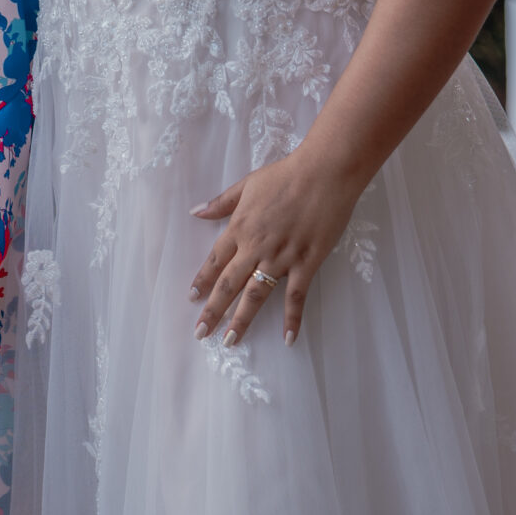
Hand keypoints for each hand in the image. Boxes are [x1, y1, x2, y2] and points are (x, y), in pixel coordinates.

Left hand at [186, 148, 365, 347]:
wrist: (324, 173)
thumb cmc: (285, 175)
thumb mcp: (247, 184)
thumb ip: (222, 203)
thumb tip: (195, 212)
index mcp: (240, 227)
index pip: (215, 261)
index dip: (202, 281)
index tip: (191, 299)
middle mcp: (255, 247)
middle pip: (229, 284)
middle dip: (213, 310)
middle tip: (201, 333)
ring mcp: (281, 258)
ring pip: (256, 295)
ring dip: (241, 320)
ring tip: (230, 341)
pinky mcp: (306, 263)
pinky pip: (296, 296)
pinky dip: (291, 318)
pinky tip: (287, 338)